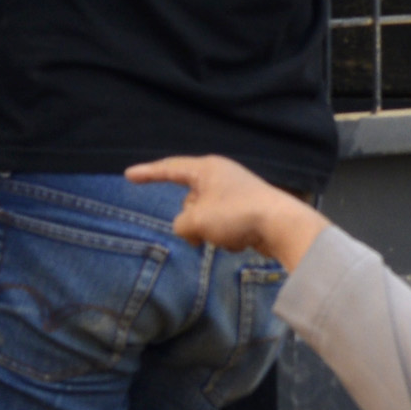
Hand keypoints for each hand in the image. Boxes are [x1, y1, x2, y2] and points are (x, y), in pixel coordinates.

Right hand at [124, 154, 326, 270]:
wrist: (281, 226)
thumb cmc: (237, 215)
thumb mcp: (196, 220)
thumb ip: (180, 223)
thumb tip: (188, 229)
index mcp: (207, 169)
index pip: (170, 168)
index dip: (148, 173)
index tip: (129, 175)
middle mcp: (221, 176)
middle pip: (189, 201)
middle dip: (191, 222)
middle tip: (200, 235)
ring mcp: (235, 193)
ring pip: (205, 217)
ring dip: (209, 232)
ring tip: (227, 238)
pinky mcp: (247, 211)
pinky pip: (223, 226)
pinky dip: (226, 236)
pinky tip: (241, 241)